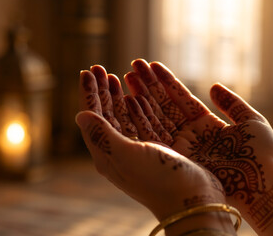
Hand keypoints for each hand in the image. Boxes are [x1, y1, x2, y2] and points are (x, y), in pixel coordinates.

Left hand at [77, 66, 236, 234]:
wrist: (193, 202)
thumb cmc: (158, 180)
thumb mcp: (125, 156)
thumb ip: (102, 135)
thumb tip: (79, 115)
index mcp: (109, 155)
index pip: (94, 118)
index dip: (90, 94)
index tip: (87, 71)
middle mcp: (124, 152)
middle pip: (109, 115)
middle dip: (103, 91)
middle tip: (100, 69)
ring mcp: (144, 151)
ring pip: (128, 116)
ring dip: (122, 95)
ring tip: (120, 75)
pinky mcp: (163, 149)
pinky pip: (149, 122)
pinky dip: (143, 105)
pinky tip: (139, 95)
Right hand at [123, 59, 272, 234]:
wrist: (264, 184)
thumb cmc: (263, 154)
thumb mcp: (250, 121)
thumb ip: (232, 103)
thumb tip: (214, 86)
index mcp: (207, 125)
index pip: (181, 98)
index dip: (166, 82)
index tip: (151, 65)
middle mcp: (191, 136)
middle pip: (165, 106)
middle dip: (148, 86)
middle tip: (133, 66)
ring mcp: (182, 147)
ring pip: (156, 117)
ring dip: (141, 97)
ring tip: (127, 76)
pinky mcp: (176, 158)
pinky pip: (155, 134)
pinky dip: (142, 117)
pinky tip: (131, 99)